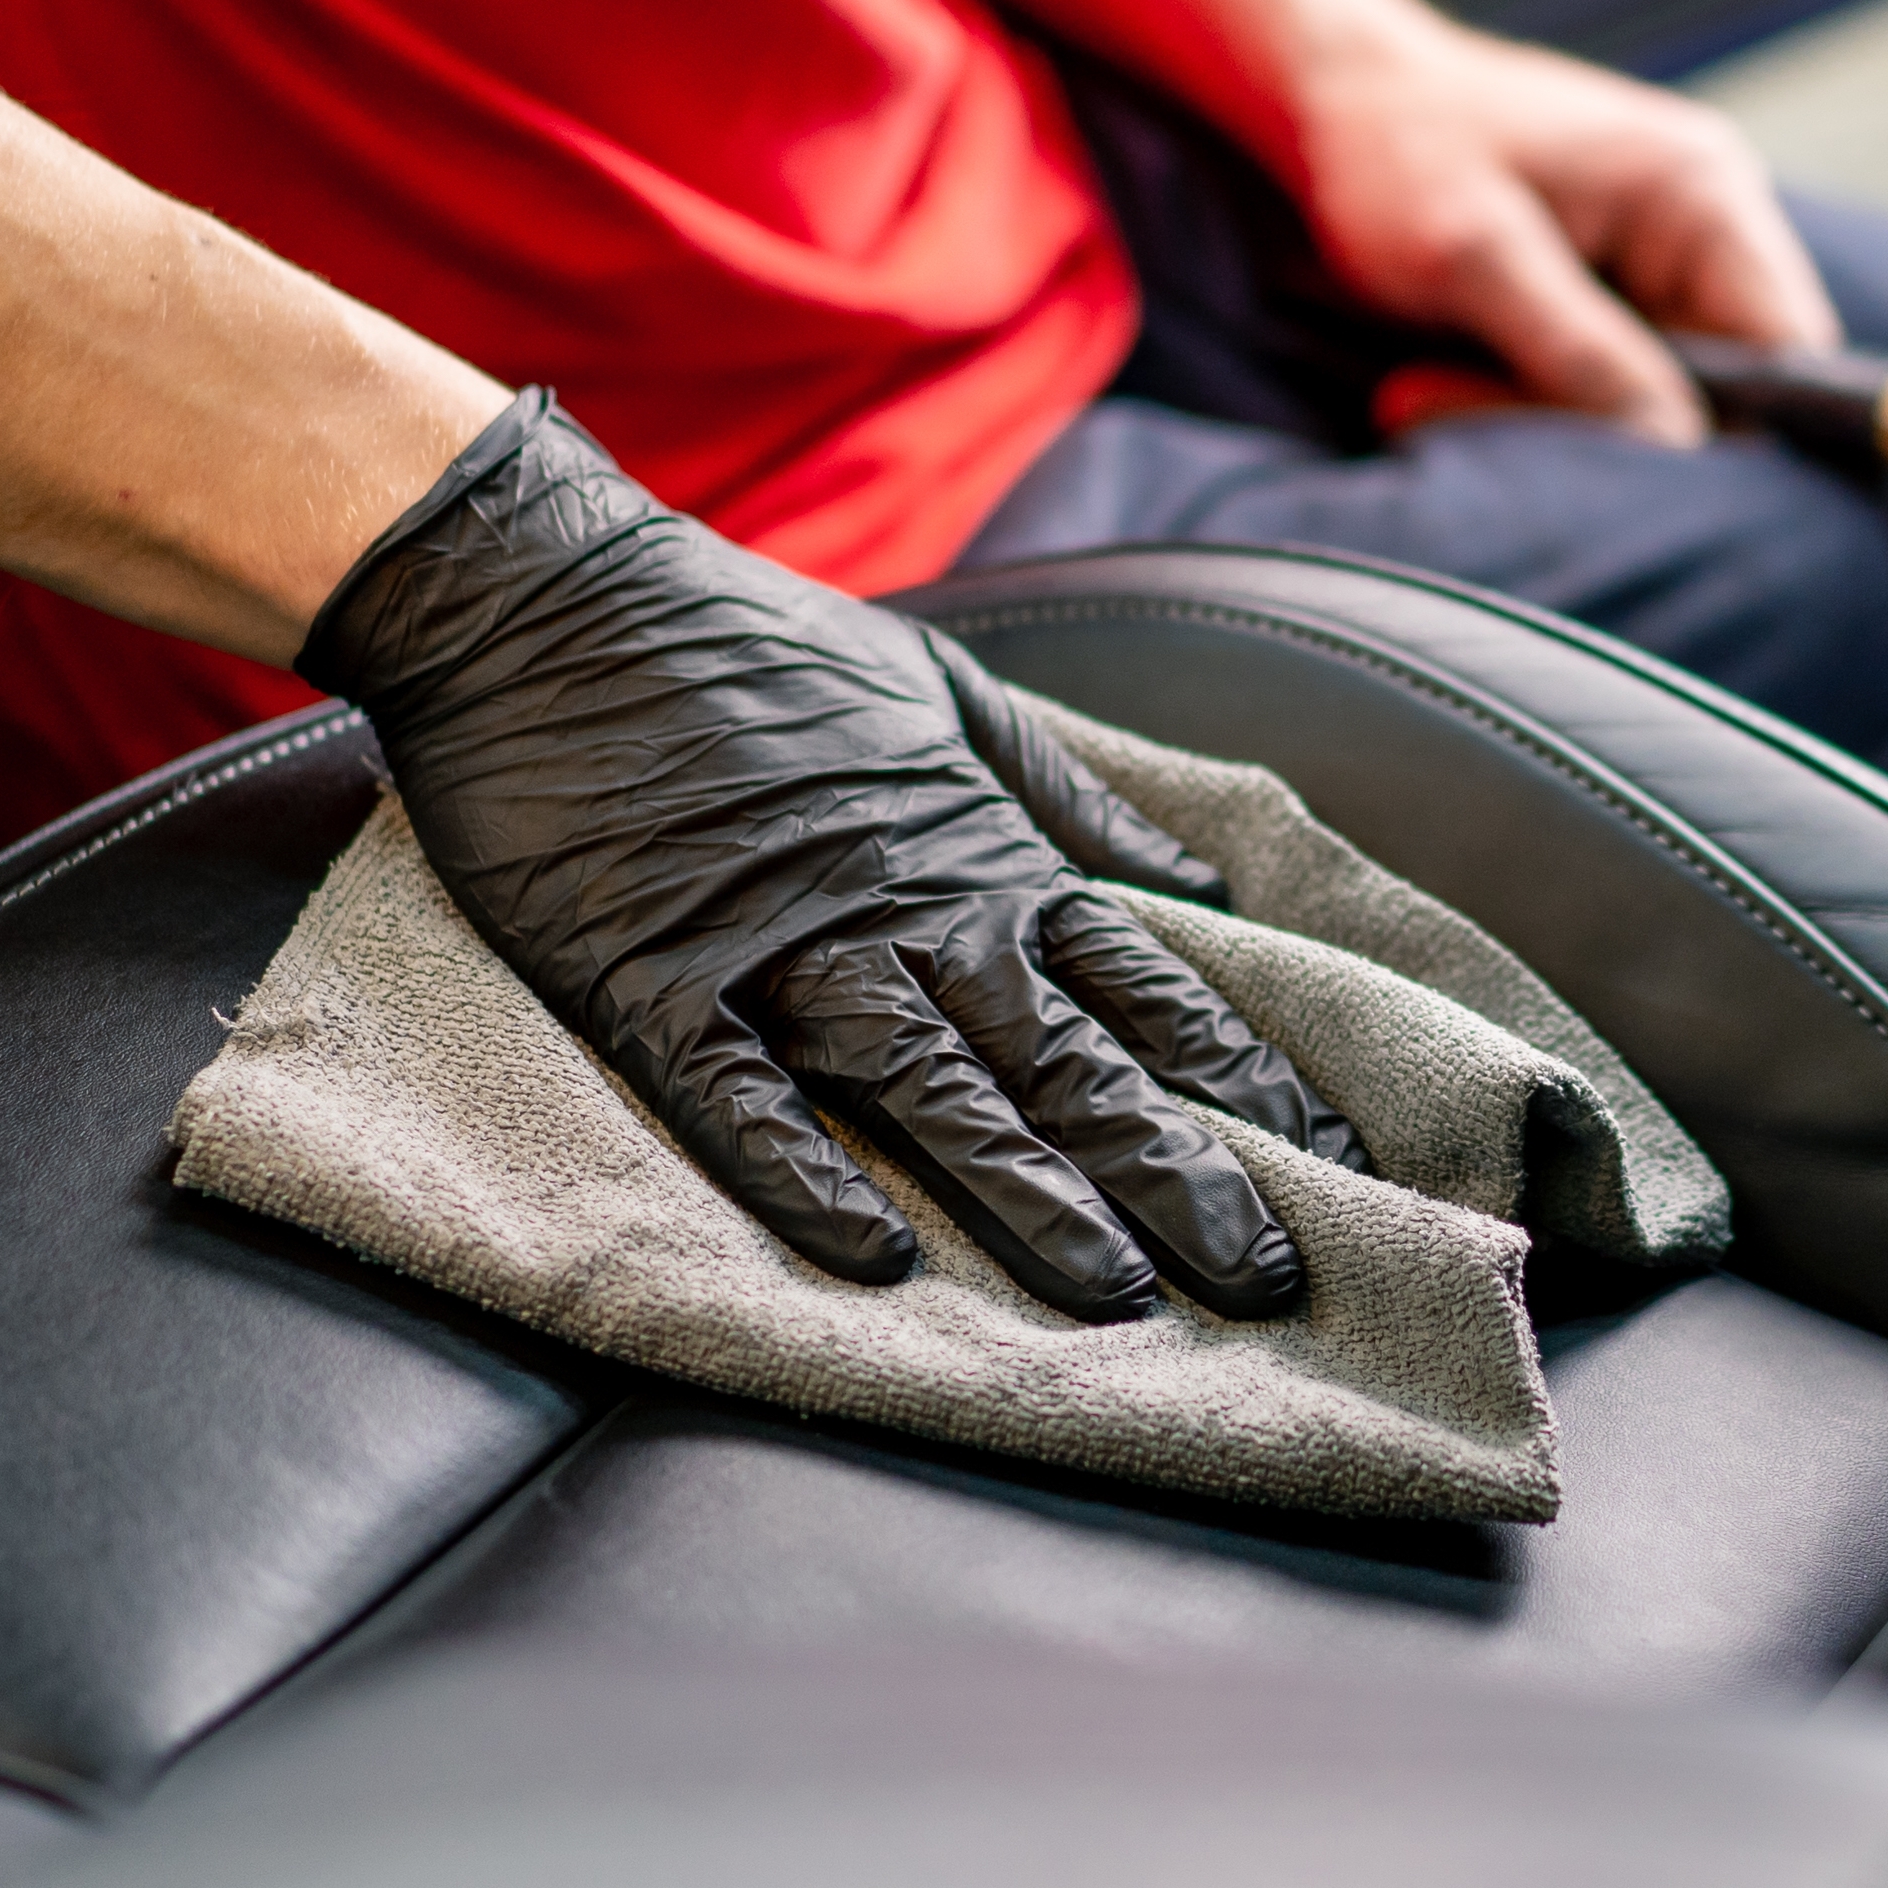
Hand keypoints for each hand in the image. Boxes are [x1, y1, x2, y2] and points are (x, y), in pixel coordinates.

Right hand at [298, 393, 1360, 1319]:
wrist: (550, 592)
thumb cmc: (747, 639)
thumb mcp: (944, 697)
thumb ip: (1070, 800)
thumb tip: (1197, 877)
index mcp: (979, 856)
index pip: (1146, 987)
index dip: (1246, 1081)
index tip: (1338, 1167)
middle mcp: (905, 915)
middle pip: (1069, 1061)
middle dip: (1177, 1172)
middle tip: (1273, 1277)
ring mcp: (778, 950)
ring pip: (932, 1091)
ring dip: (1027, 1195)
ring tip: (1114, 1296)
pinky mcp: (652, 978)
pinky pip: (737, 1097)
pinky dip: (801, 1174)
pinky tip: (868, 1257)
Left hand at [1276, 13, 1842, 444]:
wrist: (1334, 100)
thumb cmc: (1397, 147)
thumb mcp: (1473, 252)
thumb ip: (1575, 349)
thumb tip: (1675, 446)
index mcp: (1702, 195)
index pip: (1787, 348)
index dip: (1739, 433)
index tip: (1635, 486)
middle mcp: (1703, 232)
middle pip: (1718, 391)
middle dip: (1606, 430)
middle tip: (1467, 412)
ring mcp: (1655, 270)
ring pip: (1648, 403)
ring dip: (1545, 419)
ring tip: (1428, 388)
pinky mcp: (1604, 304)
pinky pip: (1597, 388)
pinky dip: (1524, 403)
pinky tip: (1444, 378)